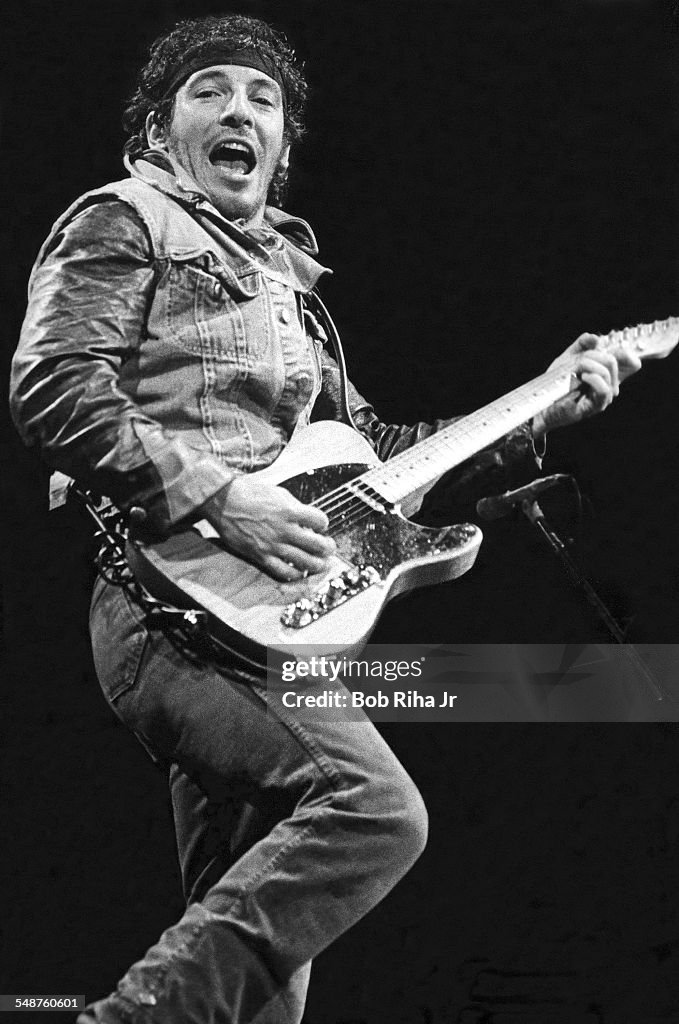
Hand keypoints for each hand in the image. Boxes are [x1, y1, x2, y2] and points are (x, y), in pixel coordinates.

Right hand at [201, 477, 335, 581]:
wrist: (223, 501)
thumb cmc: (248, 493)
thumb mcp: (278, 492)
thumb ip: (295, 506)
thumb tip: (308, 519)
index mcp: (290, 510)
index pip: (320, 520)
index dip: (323, 523)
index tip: (321, 525)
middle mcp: (284, 529)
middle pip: (318, 545)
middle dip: (328, 547)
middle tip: (329, 548)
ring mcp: (273, 545)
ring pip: (305, 562)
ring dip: (318, 564)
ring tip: (321, 563)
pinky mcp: (261, 556)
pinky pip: (284, 572)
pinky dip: (296, 574)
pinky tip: (299, 571)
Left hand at [532, 332, 641, 438]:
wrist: (543, 401)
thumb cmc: (557, 383)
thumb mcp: (569, 358)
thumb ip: (582, 345)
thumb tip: (595, 338)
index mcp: (607, 374)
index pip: (630, 362)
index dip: (625, 352)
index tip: (606, 348)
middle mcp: (610, 386)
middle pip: (613, 361)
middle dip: (594, 355)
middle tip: (578, 360)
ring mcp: (604, 397)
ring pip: (607, 372)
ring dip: (589, 365)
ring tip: (576, 370)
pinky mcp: (596, 406)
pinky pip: (604, 390)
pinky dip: (594, 379)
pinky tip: (583, 376)